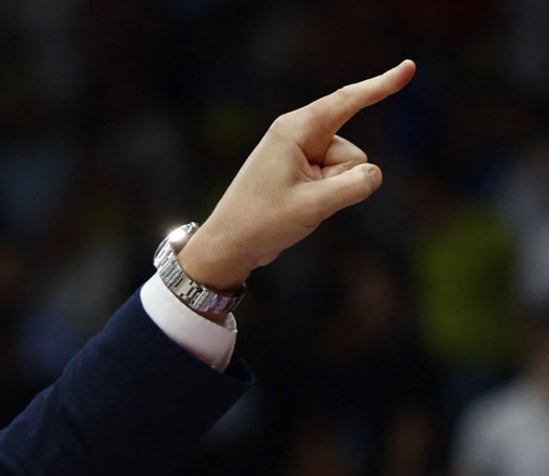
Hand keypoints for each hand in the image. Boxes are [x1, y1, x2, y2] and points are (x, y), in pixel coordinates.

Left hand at [178, 59, 416, 290]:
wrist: (228, 245)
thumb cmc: (262, 222)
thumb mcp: (314, 206)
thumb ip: (354, 187)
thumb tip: (375, 174)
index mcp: (295, 130)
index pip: (347, 101)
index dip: (381, 85)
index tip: (410, 67)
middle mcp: (298, 135)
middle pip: (352, 153)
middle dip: (340, 179)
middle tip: (299, 200)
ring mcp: (300, 154)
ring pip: (346, 171)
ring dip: (330, 193)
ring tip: (293, 206)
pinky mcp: (302, 171)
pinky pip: (333, 181)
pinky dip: (325, 198)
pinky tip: (295, 208)